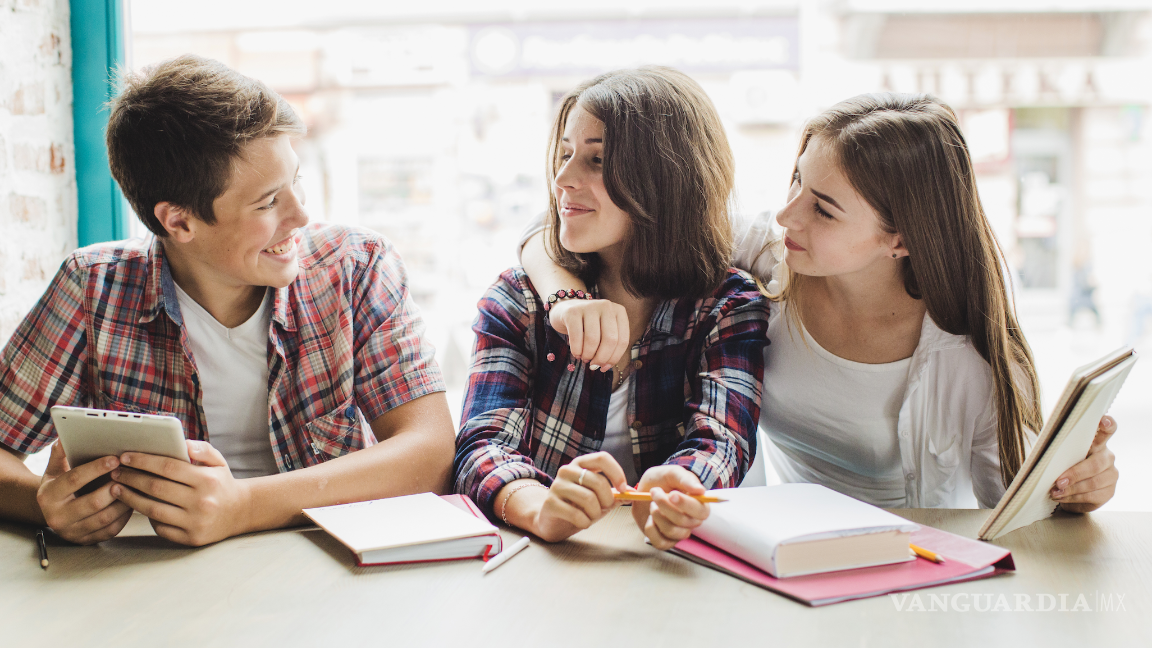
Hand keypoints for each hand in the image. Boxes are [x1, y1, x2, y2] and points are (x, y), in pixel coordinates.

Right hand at [36, 441, 132, 543]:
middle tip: (131, 473)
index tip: (115, 458)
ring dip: (124, 502)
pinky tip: (133, 502)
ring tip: (136, 486)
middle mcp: (56, 517)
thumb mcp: (54, 469)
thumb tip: (65, 435)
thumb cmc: (59, 485)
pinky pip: (110, 530)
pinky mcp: (85, 541)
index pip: (74, 479)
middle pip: (92, 502)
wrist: (52, 513)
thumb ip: (60, 453)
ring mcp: (71, 532)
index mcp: (48, 496)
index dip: (96, 468)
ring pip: (104, 518)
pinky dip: (124, 516)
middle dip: (114, 487)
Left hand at [111, 440, 251, 545]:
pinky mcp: (190, 538)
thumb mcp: (218, 462)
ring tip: (116, 489)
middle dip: (131, 478)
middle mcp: (202, 502)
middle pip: (156, 488)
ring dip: (130, 498)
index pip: (168, 467)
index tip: (125, 457)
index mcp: (207, 480)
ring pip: (153, 509)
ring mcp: (195, 522)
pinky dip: (146, 517)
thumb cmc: (222, 484)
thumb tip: (182, 443)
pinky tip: (137, 506)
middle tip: (115, 472)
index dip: (143, 461)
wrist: (240, 512)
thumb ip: (202, 449)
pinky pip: (160, 527)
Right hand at [531, 452, 630, 542]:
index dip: (616, 473)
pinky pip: (576, 514)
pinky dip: (585, 522)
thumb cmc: (578, 507)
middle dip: (607, 500)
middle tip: (606, 508)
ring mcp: (557, 485)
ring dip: (596, 513)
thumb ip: (615, 494)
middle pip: (598, 481)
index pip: (602, 458)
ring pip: (588, 499)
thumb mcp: (599, 499)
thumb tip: (634, 493)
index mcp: (581, 464)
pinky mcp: (550, 503)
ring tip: (591, 517)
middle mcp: (567, 470)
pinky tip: (581, 523)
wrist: (552, 521)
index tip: (623, 489)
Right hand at [548, 299, 629, 369]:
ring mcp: (589, 306)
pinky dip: (576, 350)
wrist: (566, 309)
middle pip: (610, 340)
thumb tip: (605, 366)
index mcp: (619, 311)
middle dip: (601, 358)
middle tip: (594, 365)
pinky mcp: (572, 312)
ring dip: (588, 355)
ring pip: (593, 339)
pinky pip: (576, 337)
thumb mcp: (603, 331)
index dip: (614, 358)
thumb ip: (609, 347)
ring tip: (584, 358)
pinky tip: (576, 353)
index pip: (622, 340)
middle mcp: (606, 306)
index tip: (605, 367)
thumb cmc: (588, 325)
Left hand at [631, 466, 708, 549]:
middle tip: (655, 492)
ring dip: (657, 515)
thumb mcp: (672, 473)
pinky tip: (649, 518)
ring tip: (652, 503)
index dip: (686, 504)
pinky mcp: (666, 540)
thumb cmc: (662, 480)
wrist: (644, 489)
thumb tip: (701, 490)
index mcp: (699, 505)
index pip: (701, 511)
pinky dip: (651, 530)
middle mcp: (692, 521)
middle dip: (666, 506)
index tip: (672, 494)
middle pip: (684, 521)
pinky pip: (661, 543)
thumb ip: (686, 479)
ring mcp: (679, 532)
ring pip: (672, 531)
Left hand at [1052, 415, 1117, 512]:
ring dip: (1072, 488)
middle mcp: (1107, 457)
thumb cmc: (1061, 466)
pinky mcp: (1109, 492)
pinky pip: (1093, 496)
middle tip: (1058, 481)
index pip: (1107, 430)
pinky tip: (1063, 497)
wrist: (1066, 490)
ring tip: (1055, 491)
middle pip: (1096, 464)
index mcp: (1096, 443)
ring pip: (1094, 482)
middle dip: (1075, 473)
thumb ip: (1058, 450)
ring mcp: (1111, 475)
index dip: (1107, 425)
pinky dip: (1074, 498)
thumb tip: (1044, 449)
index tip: (1102, 420)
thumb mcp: (1058, 455)